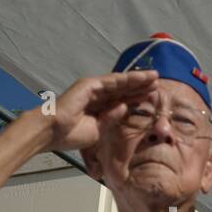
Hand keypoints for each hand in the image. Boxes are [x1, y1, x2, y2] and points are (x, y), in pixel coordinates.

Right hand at [33, 70, 158, 151]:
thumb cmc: (71, 135)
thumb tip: (124, 108)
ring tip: (155, 77)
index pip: (121, 101)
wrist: (53, 131)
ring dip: (138, 80)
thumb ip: (111, 119)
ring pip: (120, 83)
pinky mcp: (90, 84)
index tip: (151, 98)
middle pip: (123, 90)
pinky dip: (127, 79)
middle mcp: (96, 95)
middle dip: (140, 87)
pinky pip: (113, 81)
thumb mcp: (98, 129)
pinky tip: (141, 77)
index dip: (136, 98)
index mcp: (98, 107)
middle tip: (158, 84)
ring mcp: (93, 88)